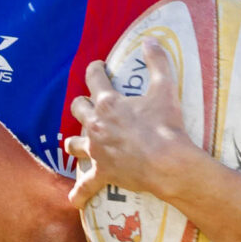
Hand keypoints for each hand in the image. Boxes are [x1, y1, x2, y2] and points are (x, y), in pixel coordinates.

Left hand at [63, 57, 204, 207]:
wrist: (167, 162)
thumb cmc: (166, 125)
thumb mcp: (165, 88)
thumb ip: (157, 61)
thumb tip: (151, 40)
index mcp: (108, 103)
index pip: (94, 78)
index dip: (95, 70)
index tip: (98, 68)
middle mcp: (96, 125)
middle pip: (78, 109)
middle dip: (82, 105)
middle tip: (90, 105)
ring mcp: (97, 150)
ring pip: (73, 144)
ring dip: (75, 142)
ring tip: (78, 144)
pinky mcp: (102, 172)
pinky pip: (86, 185)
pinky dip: (79, 193)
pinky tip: (74, 201)